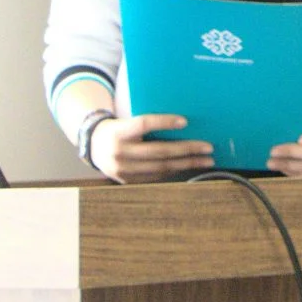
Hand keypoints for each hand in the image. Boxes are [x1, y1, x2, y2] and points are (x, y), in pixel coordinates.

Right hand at [90, 113, 213, 182]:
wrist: (93, 146)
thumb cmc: (119, 128)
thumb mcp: (126, 121)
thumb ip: (147, 123)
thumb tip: (183, 120)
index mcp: (119, 132)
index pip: (143, 124)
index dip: (164, 122)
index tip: (185, 121)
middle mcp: (119, 152)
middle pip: (159, 151)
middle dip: (187, 149)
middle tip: (208, 147)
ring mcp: (122, 169)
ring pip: (160, 167)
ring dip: (187, 164)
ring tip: (206, 160)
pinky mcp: (126, 181)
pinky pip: (156, 176)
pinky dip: (174, 171)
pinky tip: (189, 166)